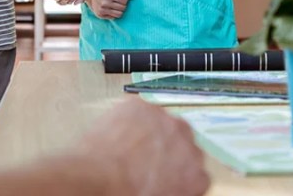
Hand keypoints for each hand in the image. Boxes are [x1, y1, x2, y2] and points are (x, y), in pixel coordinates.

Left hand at [74, 98, 209, 195]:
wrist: (95, 180)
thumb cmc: (123, 195)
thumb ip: (175, 188)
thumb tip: (165, 184)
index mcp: (195, 176)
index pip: (196, 172)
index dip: (177, 172)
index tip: (165, 175)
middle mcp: (188, 144)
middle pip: (183, 143)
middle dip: (167, 150)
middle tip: (144, 160)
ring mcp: (166, 121)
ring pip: (162, 123)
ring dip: (150, 132)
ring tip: (128, 147)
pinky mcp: (143, 106)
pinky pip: (139, 111)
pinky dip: (130, 119)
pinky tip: (118, 134)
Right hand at [88, 0, 134, 19]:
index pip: (125, 0)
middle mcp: (105, 4)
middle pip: (123, 8)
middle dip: (123, 4)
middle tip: (118, 0)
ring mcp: (102, 10)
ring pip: (119, 14)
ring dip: (120, 10)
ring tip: (115, 4)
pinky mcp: (100, 15)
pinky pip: (113, 18)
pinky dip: (114, 13)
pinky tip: (110, 8)